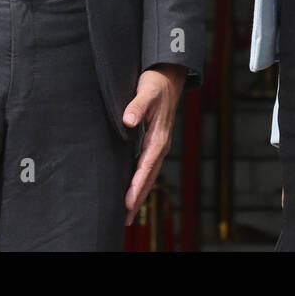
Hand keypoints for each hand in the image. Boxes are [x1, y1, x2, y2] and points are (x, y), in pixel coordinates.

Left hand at [122, 64, 186, 225]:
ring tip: (128, 213)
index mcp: (159, 136)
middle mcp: (161, 144)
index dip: (137, 184)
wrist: (168, 76)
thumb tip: (128, 121)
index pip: (146, 165)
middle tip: (126, 219)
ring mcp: (159, 145)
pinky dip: (140, 181)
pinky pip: (147, 166)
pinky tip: (132, 189)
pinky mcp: (155, 142)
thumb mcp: (147, 91)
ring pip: (149, 174)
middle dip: (138, 198)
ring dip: (139, 193)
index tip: (128, 201)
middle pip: (149, 177)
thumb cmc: (156, 83)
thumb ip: (137, 105)